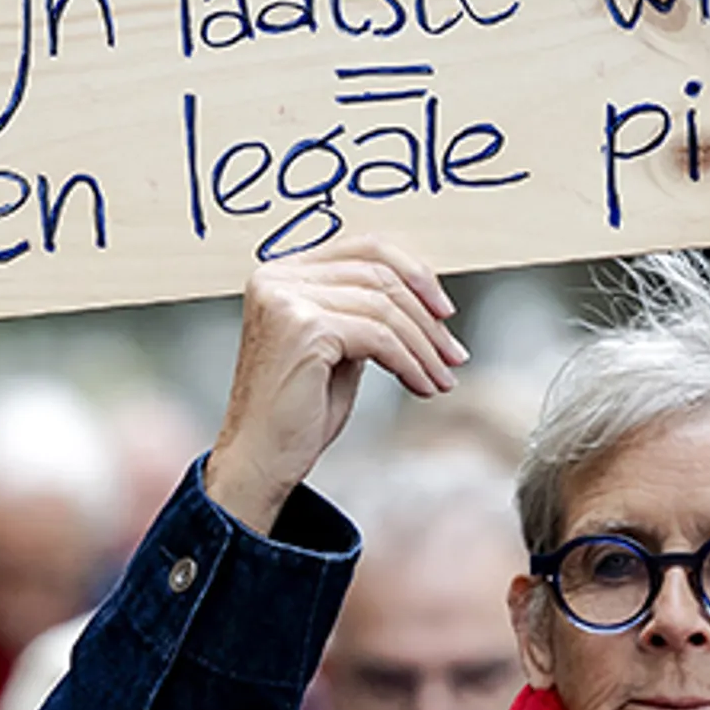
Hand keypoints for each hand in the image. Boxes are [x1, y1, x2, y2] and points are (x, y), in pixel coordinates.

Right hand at [206, 238, 465, 534]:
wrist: (257, 461)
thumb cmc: (294, 413)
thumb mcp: (335, 347)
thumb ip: (361, 312)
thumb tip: (423, 294)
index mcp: (280, 275)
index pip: (364, 248)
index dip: (414, 273)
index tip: (443, 310)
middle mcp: (277, 279)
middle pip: (379, 273)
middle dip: (426, 315)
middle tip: (452, 353)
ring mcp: (287, 300)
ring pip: (384, 307)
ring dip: (424, 345)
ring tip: (441, 376)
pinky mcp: (304, 328)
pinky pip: (379, 336)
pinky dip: (410, 362)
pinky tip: (421, 385)